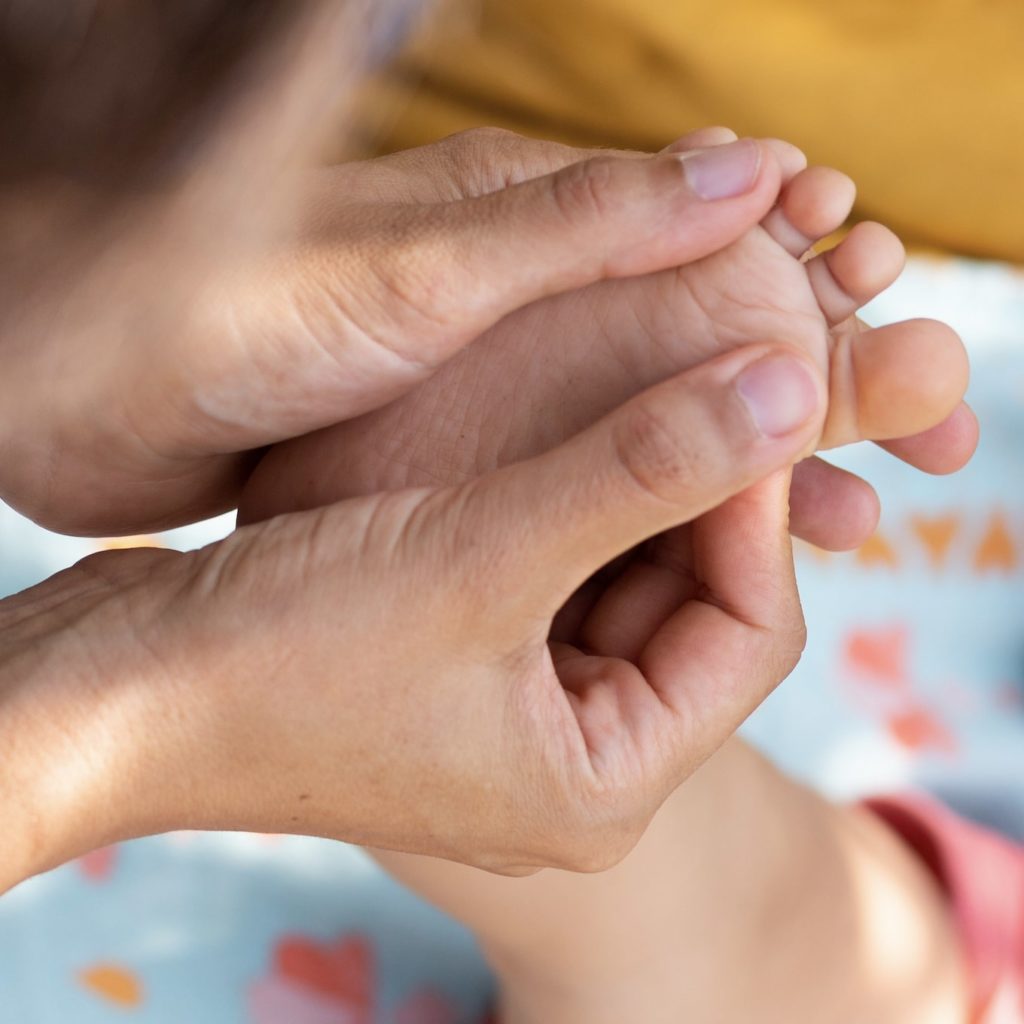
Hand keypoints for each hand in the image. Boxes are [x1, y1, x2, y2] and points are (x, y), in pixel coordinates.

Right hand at [1, 345, 821, 887]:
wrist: (119, 690)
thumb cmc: (287, 652)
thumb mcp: (484, 553)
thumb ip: (643, 469)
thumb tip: (785, 393)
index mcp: (605, 785)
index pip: (750, 637)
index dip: (759, 509)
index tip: (749, 392)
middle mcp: (570, 765)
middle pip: (691, 610)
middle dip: (696, 497)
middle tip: (696, 378)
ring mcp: (512, 719)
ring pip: (619, 586)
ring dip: (628, 492)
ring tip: (633, 391)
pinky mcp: (459, 671)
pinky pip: (550, 581)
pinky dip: (562, 509)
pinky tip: (552, 437)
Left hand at [240, 128, 975, 550]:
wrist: (98, 405)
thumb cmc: (239, 323)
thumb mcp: (426, 268)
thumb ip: (583, 225)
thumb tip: (752, 168)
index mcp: (524, 239)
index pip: (710, 256)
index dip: (805, 300)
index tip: (894, 360)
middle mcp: (518, 317)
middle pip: (697, 357)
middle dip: (802, 408)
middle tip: (911, 458)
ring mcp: (489, 403)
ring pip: (650, 440)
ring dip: (741, 486)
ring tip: (854, 527)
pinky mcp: (450, 469)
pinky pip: (582, 502)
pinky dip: (654, 530)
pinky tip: (705, 573)